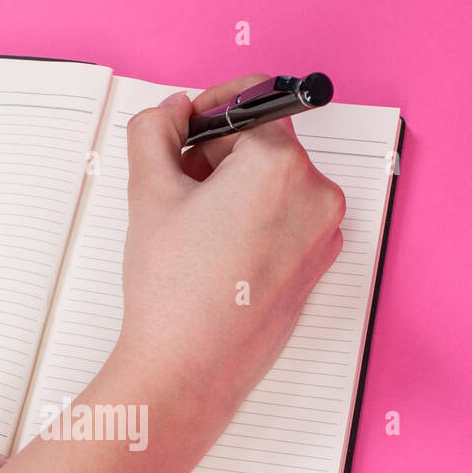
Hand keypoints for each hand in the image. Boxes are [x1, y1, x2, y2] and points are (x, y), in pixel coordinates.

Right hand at [113, 76, 346, 423]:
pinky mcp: (316, 266)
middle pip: (264, 144)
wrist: (188, 370)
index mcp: (281, 165)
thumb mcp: (149, 192)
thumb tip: (172, 114)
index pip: (249, 102)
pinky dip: (254, 223)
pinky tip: (216, 256)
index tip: (184, 126)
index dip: (208, 109)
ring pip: (274, 185)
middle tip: (176, 190)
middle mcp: (315, 195)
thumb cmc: (173, 293)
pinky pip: (286, 222)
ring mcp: (322, 234)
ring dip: (234, 191)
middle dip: (218, 157)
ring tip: (193, 232)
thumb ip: (155, 131)